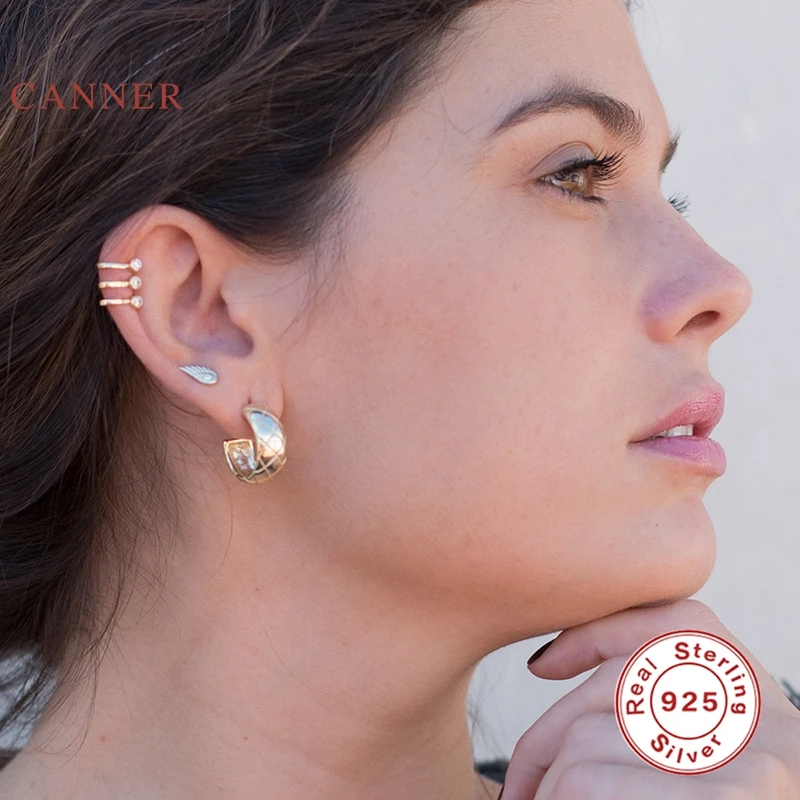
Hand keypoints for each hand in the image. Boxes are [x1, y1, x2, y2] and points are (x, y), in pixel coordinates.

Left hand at [500, 600, 799, 798]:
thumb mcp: (690, 763)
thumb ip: (653, 721)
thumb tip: (548, 665)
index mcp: (760, 704)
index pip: (678, 623)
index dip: (602, 630)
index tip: (542, 665)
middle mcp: (769, 723)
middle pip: (613, 689)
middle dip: (546, 735)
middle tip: (518, 789)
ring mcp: (756, 765)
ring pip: (587, 741)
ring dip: (549, 787)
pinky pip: (592, 785)